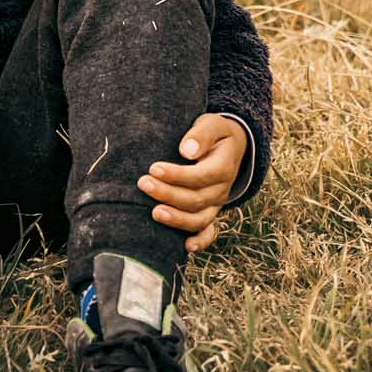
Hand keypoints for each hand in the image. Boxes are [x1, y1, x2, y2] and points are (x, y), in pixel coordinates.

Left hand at [140, 114, 245, 252]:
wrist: (228, 146)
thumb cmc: (214, 133)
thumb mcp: (212, 124)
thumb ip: (201, 135)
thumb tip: (186, 150)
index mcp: (223, 167)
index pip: (202, 176)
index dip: (178, 175)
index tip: (154, 168)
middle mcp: (221, 189)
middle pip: (196, 199)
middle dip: (168, 194)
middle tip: (143, 184)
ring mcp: (215, 204)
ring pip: (199, 219)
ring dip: (177, 219)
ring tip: (154, 213)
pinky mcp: (209, 212)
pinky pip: (208, 232)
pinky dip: (200, 242)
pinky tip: (185, 248)